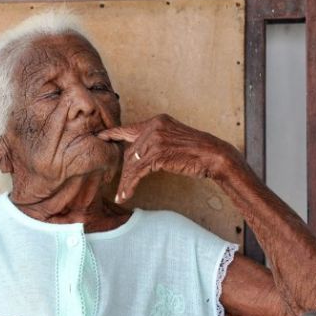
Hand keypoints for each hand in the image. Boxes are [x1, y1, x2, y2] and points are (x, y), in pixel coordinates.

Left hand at [97, 113, 239, 202]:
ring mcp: (155, 138)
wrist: (214, 155)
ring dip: (125, 182)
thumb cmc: (196, 152)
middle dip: (123, 171)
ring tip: (121, 195)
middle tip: (118, 186)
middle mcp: (153, 126)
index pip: (129, 128)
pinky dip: (130, 184)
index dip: (113, 134)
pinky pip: (137, 171)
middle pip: (129, 151)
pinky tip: (127, 193)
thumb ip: (154, 143)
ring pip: (131, 163)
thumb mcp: (172, 140)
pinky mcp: (158, 153)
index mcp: (157, 121)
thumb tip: (137, 154)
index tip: (100, 137)